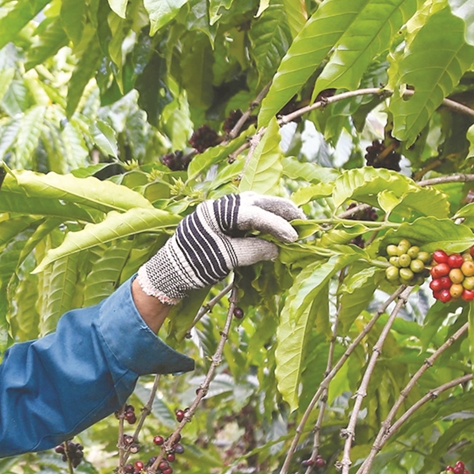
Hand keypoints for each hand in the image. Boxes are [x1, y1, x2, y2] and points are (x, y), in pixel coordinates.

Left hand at [136, 192, 301, 304]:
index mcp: (216, 211)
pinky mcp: (221, 221)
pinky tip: (275, 228)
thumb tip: (277, 250)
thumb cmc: (193, 264)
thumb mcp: (225, 259)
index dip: (277, 225)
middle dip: (281, 209)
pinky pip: (247, 215)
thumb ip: (252, 251)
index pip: (253, 213)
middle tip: (303, 220)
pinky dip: (263, 219)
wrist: (169, 272)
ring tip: (293, 222)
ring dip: (274, 212)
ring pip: (253, 205)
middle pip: (257, 201)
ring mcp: (220, 212)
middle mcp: (219, 206)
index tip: (294, 237)